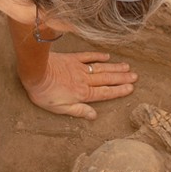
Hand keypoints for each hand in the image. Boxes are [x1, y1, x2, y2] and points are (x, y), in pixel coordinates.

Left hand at [21, 51, 137, 119]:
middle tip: (135, 76)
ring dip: (115, 68)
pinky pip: (88, 56)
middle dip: (122, 78)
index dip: (119, 90)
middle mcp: (85, 80)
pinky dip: (98, 56)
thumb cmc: (45, 93)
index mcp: (83, 94)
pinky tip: (107, 56)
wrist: (35, 72)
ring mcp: (79, 68)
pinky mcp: (72, 58)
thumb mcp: (60, 109)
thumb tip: (94, 115)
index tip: (131, 88)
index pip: (105, 92)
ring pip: (101, 68)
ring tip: (127, 67)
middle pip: (107, 79)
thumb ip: (79, 111)